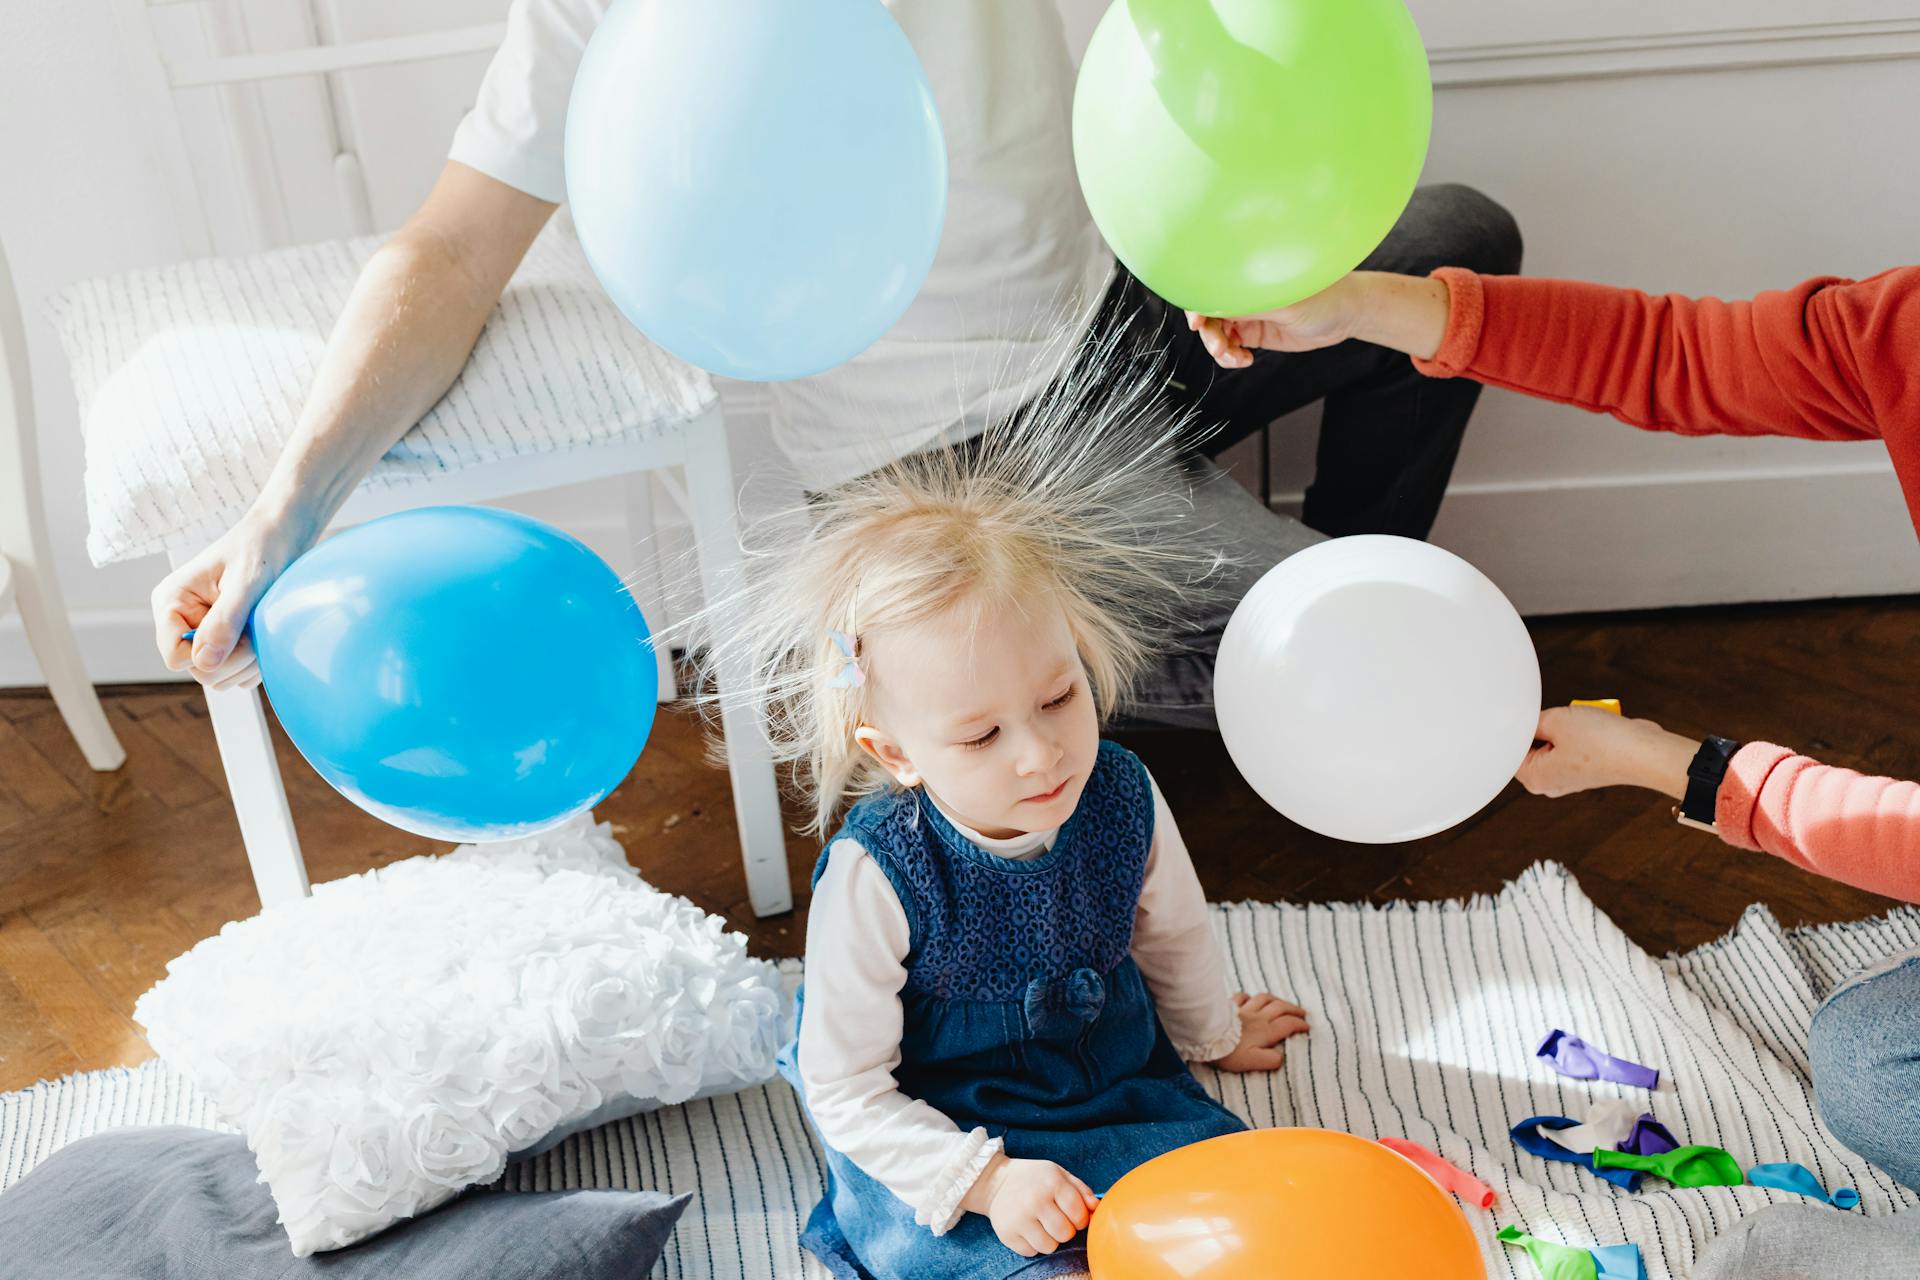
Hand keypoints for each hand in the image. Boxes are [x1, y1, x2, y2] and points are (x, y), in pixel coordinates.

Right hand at [151, 504, 313, 689]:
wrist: (284, 535)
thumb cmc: (263, 549)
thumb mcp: (246, 584)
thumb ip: (224, 622)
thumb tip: (204, 663)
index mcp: (171, 601)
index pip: (175, 657)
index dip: (209, 657)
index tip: (240, 635)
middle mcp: (180, 619)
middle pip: (199, 670)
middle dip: (234, 659)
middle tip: (258, 631)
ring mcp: (201, 631)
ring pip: (218, 675)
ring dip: (247, 662)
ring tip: (262, 629)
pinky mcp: (223, 639)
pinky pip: (234, 672)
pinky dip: (253, 663)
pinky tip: (265, 637)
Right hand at [962, 1155, 1097, 1256]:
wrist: (996, 1181)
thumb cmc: (1035, 1179)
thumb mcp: (1059, 1174)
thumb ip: (1081, 1191)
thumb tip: (1097, 1209)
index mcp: (1051, 1182)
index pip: (1078, 1214)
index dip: (1080, 1219)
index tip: (1073, 1214)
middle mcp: (1034, 1200)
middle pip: (1065, 1234)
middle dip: (1065, 1230)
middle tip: (1056, 1219)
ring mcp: (1018, 1218)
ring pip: (1049, 1246)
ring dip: (1050, 1239)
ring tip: (1042, 1224)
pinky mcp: (1006, 1233)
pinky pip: (1031, 1252)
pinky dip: (1033, 1244)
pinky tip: (1028, 1228)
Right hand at [1186, 275, 1365, 367]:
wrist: (1348, 314)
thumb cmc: (1324, 296)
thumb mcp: (1284, 302)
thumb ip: (1250, 305)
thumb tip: (1216, 306)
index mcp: (1247, 277)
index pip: (1210, 287)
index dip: (1196, 304)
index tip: (1196, 322)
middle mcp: (1244, 294)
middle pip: (1208, 313)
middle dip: (1209, 333)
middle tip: (1222, 348)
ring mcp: (1248, 314)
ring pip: (1217, 333)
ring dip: (1220, 349)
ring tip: (1237, 358)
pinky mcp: (1256, 333)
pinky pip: (1231, 347)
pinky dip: (1231, 357)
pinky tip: (1245, 360)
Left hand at [1212, 991, 1309, 1072]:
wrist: (1207, 1037)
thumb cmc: (1230, 1052)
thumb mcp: (1253, 1062)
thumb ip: (1270, 1060)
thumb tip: (1281, 1058)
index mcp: (1266, 1031)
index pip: (1288, 1024)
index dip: (1299, 1025)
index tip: (1307, 1027)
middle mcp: (1258, 1017)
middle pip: (1280, 1008)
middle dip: (1294, 1009)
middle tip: (1302, 1013)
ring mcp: (1244, 1009)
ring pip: (1265, 999)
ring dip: (1277, 1000)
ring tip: (1282, 1003)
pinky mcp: (1230, 1006)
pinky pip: (1243, 997)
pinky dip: (1250, 997)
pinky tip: (1251, 999)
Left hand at [1517, 706, 1700, 799]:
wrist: (1646, 752)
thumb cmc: (1602, 740)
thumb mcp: (1556, 719)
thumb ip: (1531, 720)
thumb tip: (1519, 720)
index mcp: (1534, 778)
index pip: (1510, 749)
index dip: (1519, 727)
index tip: (1533, 716)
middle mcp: (1548, 783)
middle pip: (1531, 744)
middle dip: (1543, 726)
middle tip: (1561, 720)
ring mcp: (1568, 776)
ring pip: (1553, 740)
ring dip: (1564, 725)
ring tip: (1581, 725)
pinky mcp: (1586, 767)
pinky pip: (1573, 741)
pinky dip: (1580, 730)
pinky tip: (1594, 728)